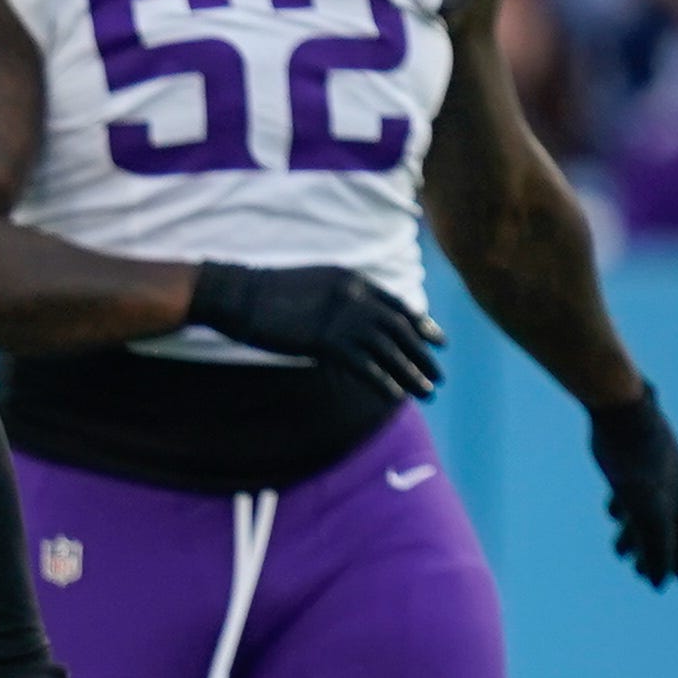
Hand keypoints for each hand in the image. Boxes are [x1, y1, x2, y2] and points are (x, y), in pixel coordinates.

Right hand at [185, 263, 443, 400]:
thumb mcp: (315, 283)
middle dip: (424, 355)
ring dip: (411, 374)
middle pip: (402, 330)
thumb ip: (340, 296)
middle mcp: (356, 299)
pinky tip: (395, 396)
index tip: (437, 341)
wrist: (239, 295)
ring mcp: (342, 320)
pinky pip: (365, 366)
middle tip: (438, 376)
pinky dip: (383, 382)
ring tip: (426, 392)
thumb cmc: (268, 291)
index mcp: (355, 281)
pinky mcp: (326, 342)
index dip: (423, 326)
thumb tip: (353, 316)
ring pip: (389, 351)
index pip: (398, 306)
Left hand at [588, 388, 677, 587]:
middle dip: (653, 552)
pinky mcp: (633, 454)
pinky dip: (624, 505)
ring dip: (635, 532)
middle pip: (666, 525)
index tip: (670, 582)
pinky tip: (611, 512)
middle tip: (637, 575)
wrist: (618, 405)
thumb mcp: (642, 506)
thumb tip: (659, 582)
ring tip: (619, 553)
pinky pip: (633, 488)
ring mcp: (656, 466)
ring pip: (647, 507)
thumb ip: (653, 543)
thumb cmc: (632, 456)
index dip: (676, 560)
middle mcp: (675, 481)